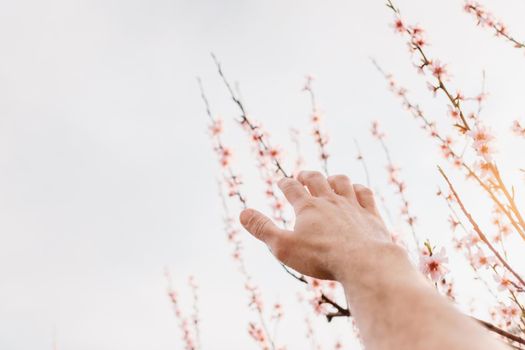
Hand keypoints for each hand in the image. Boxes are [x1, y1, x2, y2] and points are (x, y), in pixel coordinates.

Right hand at [239, 171, 392, 281]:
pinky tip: (356, 192)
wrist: (364, 261)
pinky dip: (358, 190)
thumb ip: (262, 229)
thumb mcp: (283, 247)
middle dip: (307, 176)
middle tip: (302, 176)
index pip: (291, 188)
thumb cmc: (320, 257)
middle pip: (317, 179)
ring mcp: (353, 206)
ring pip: (342, 182)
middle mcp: (330, 200)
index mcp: (307, 207)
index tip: (281, 181)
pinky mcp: (371, 215)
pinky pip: (365, 194)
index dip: (284, 183)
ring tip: (329, 180)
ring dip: (333, 179)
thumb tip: (242, 213)